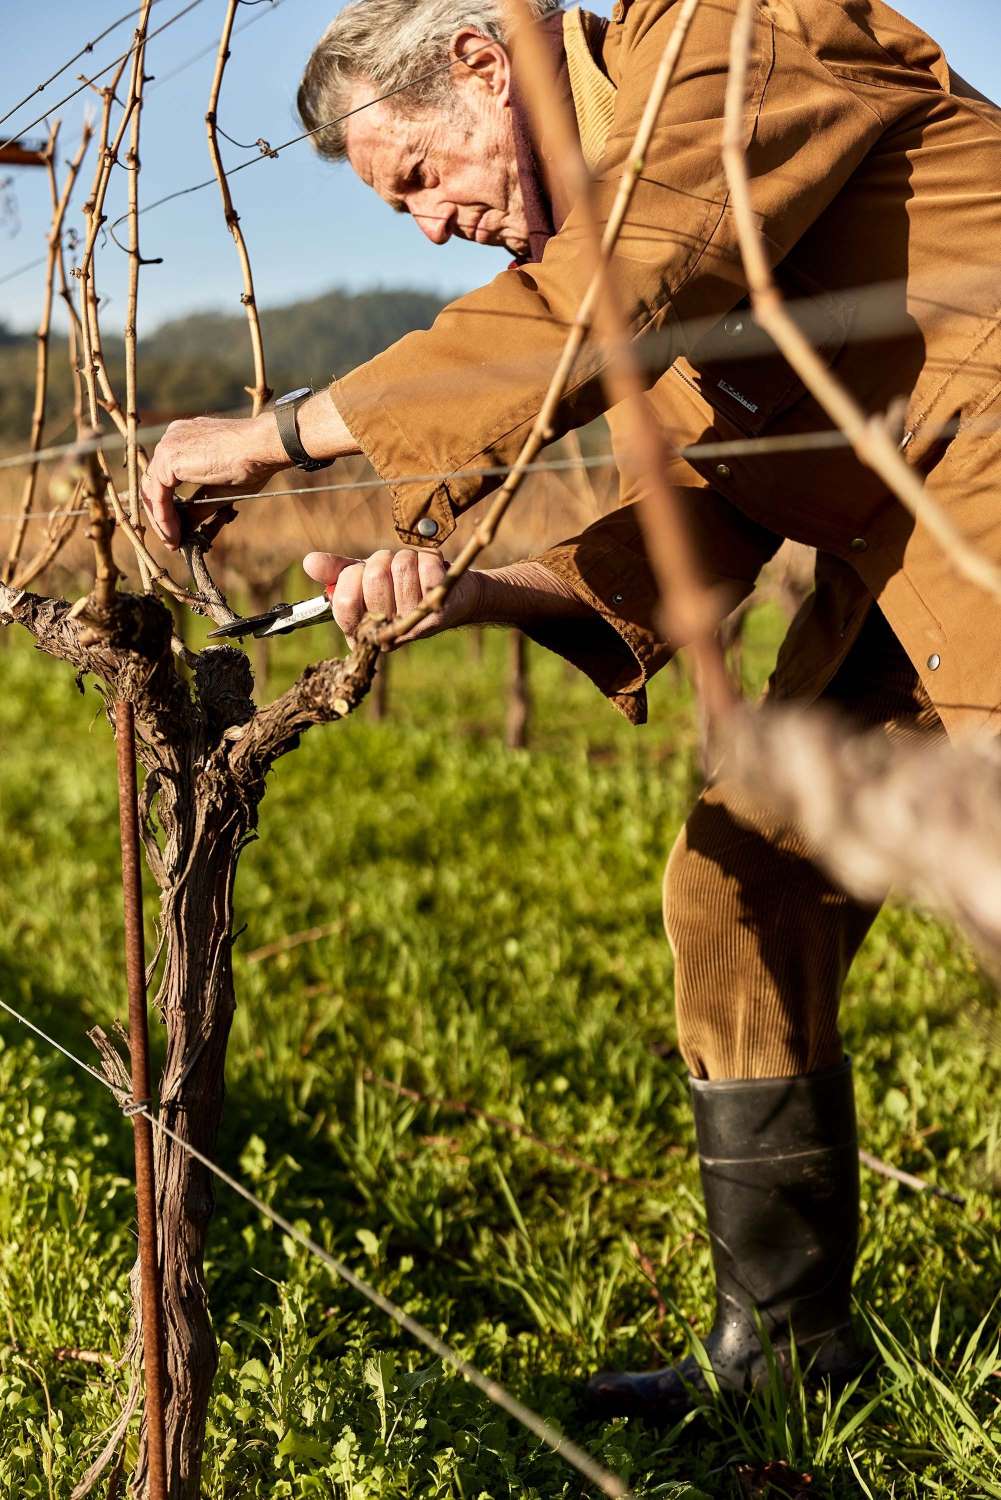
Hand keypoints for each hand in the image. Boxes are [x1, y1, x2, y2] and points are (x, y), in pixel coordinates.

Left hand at [141, 413, 286, 549]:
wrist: (263, 446)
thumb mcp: (221, 490)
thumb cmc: (253, 463)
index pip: (164, 477)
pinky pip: (158, 495)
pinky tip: (174, 535)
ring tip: (173, 542)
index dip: (168, 506)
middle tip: (171, 540)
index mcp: (185, 439)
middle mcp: (172, 438)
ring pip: (152, 491)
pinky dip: (164, 518)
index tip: (178, 529)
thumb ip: (199, 506)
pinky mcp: (168, 457)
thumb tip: (186, 528)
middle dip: (160, 516)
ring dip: (161, 521)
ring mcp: (168, 446)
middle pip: (153, 484)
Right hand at [303, 548, 482, 646]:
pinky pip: (426, 565)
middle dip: (381, 561)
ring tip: (411, 570)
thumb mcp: (365, 580)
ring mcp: (414, 623)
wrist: (452, 596)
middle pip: (373, 578)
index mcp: (361, 631)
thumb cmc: (402, 588)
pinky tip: (430, 569)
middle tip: (390, 567)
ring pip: (400, 566)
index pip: (344, 602)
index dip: (352, 579)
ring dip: (405, 558)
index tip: (360, 574)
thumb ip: (336, 572)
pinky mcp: (439, 610)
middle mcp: (386, 633)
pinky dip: (427, 557)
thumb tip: (309, 562)